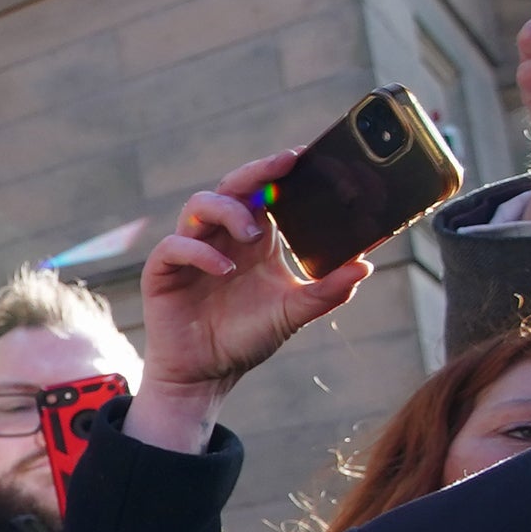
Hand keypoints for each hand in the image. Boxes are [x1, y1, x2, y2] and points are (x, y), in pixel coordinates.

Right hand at [126, 151, 367, 451]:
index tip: (305, 157)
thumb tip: (366, 266)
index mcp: (255, 238)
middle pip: (233, 185)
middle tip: (284, 167)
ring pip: (200, 204)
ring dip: (229, 211)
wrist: (206, 375)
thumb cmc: (246, 338)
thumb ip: (328, 290)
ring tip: (253, 234)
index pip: (266, 190)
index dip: (280, 171)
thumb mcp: (294, 313)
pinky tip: (223, 269)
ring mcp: (192, 250)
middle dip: (257, 172)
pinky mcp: (164, 271)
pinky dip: (200, 252)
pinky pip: (176, 246)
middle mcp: (223, 236)